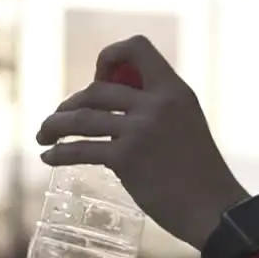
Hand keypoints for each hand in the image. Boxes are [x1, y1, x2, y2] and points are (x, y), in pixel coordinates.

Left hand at [37, 35, 248, 249]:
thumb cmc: (201, 173)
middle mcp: (157, 104)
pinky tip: (49, 157)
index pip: (137, 48)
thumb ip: (160, 109)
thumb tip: (119, 108)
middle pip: (96, 89)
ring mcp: (140, 131)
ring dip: (54, 125)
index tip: (100, 78)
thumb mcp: (188, 123)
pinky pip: (80, 150)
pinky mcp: (126, 159)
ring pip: (81, 118)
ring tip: (44, 135)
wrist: (214, 209)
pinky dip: (58, 153)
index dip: (110, 57)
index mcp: (175, 91)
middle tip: (60, 120)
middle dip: (70, 103)